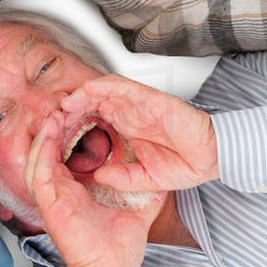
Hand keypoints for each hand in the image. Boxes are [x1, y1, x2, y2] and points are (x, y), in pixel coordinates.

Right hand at [25, 112, 164, 266]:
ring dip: (45, 135)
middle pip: (49, 151)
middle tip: (64, 109)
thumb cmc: (119, 250)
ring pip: (39, 156)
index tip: (82, 116)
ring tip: (54, 115)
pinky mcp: (48, 203)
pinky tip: (49, 133)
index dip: (71, 134)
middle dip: (55, 128)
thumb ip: (143, 189)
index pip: (67, 155)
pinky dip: (42, 150)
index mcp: (75, 191)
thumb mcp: (136, 208)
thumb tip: (159, 176)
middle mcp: (60, 191)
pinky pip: (38, 170)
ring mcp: (52, 197)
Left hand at [61, 76, 219, 192]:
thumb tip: (98, 176)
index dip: (73, 125)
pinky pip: (121, 86)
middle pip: (91, 103)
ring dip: (81, 95)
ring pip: (101, 91)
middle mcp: (129, 114)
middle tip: (52, 118)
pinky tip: (86, 92)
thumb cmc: (186, 165)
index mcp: (126, 130)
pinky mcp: (149, 98)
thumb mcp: (146, 180)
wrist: (213, 159)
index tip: (55, 135)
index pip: (93, 121)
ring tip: (64, 105)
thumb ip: (122, 178)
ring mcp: (138, 105)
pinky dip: (101, 86)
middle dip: (71, 109)